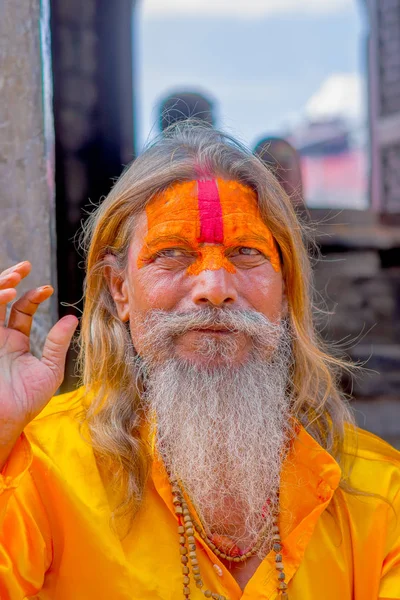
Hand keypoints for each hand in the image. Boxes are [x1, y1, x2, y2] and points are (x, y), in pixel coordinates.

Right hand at [0, 261, 77, 447]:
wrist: (7, 421)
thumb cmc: (27, 401)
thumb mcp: (49, 369)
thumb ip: (57, 343)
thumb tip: (72, 318)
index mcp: (15, 340)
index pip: (21, 308)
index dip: (33, 295)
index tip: (48, 289)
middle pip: (0, 298)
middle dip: (11, 278)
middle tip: (25, 266)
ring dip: (0, 284)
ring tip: (16, 275)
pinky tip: (7, 294)